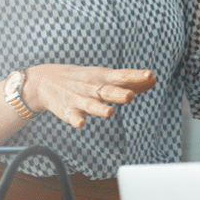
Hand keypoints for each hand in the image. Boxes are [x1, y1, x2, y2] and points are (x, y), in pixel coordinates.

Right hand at [22, 65, 156, 129]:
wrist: (45, 80)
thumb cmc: (83, 80)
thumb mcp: (104, 76)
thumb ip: (129, 81)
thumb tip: (153, 80)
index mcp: (102, 77)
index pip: (121, 76)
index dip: (135, 76)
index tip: (149, 75)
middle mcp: (92, 88)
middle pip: (107, 91)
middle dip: (118, 93)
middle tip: (130, 96)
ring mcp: (78, 99)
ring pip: (91, 105)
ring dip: (99, 108)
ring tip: (109, 112)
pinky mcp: (66, 110)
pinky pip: (72, 117)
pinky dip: (76, 120)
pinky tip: (81, 124)